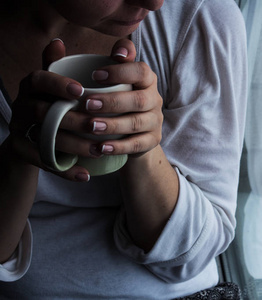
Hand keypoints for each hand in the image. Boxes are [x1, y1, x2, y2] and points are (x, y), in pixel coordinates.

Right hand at [8, 39, 91, 180]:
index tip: (80, 90)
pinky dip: (65, 171)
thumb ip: (62, 67)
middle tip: (100, 127)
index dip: (57, 83)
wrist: (31, 141)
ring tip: (99, 151)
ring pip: (45, 138)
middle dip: (73, 120)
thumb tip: (59, 41)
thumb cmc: (53, 107)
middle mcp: (22, 106)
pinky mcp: (22, 152)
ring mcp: (19, 130)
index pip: (38, 79)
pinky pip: (43, 163)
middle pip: (43, 112)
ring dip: (74, 146)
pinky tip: (85, 175)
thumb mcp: (55, 87)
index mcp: (32, 87)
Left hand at [87, 39, 162, 158]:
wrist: (131, 134)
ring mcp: (154, 121)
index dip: (121, 72)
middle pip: (140, 99)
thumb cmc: (112, 101)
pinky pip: (138, 144)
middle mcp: (154, 98)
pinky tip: (102, 147)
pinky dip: (119, 146)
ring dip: (113, 125)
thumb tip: (57, 44)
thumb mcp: (105, 82)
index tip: (95, 75)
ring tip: (91, 127)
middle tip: (86, 104)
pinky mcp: (152, 140)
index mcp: (146, 79)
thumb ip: (84, 63)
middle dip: (113, 101)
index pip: (141, 71)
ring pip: (138, 123)